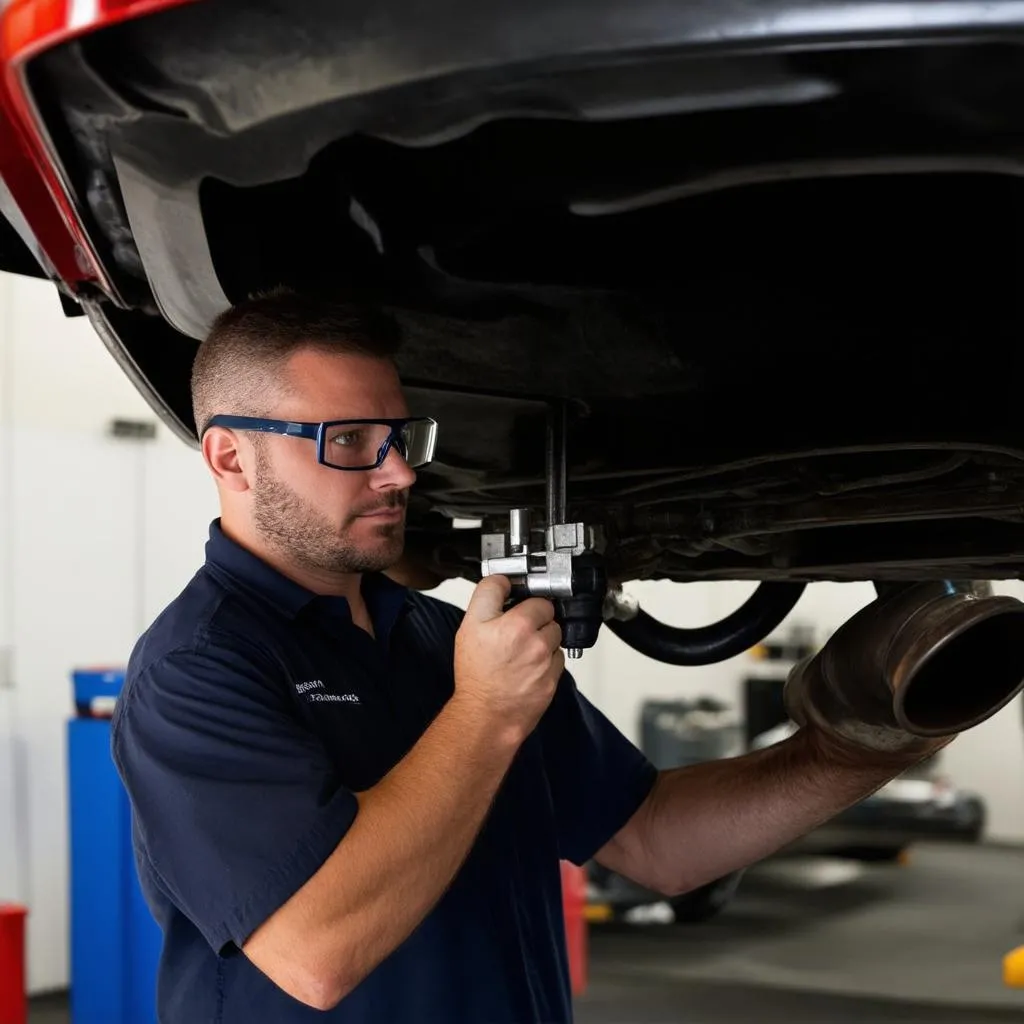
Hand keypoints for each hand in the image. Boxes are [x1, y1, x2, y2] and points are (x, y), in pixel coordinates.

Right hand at [453, 576, 564, 743]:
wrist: (486, 715)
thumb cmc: (476, 675)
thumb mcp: (469, 626)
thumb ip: (488, 595)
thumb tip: (503, 580)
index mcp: (516, 624)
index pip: (536, 596)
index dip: (523, 601)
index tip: (517, 606)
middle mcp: (535, 642)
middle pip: (548, 615)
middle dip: (535, 620)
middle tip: (515, 633)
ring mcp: (546, 661)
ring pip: (554, 636)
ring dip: (543, 640)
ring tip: (521, 653)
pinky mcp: (554, 678)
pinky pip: (557, 658)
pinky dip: (548, 660)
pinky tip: (529, 668)